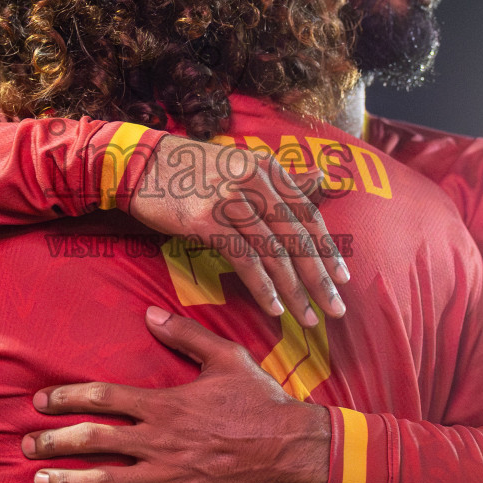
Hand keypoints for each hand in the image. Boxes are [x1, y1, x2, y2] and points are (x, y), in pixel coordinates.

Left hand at [22, 306, 329, 482]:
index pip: (102, 398)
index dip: (66, 399)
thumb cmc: (260, 401)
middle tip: (26, 445)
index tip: (40, 402)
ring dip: (69, 481)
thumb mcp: (226, 357)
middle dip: (54, 442)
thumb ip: (186, 335)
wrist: (294, 448)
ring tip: (40, 481)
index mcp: (165, 404)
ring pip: (107, 481)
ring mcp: (170, 476)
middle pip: (93, 441)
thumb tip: (151, 313)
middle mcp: (160, 441)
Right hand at [127, 135, 349, 326]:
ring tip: (309, 317)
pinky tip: (274, 308)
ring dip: (295, 291)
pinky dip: (263, 287)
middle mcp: (255, 181)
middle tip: (337, 309)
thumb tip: (323, 175)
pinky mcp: (207, 220)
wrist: (139, 164)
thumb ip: (280, 178)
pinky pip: (244, 260)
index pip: (307, 214)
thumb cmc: (191, 170)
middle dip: (320, 278)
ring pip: (274, 253)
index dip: (328, 249)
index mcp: (267, 168)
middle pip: (297, 238)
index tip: (343, 279)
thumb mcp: (241, 164)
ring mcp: (231, 199)